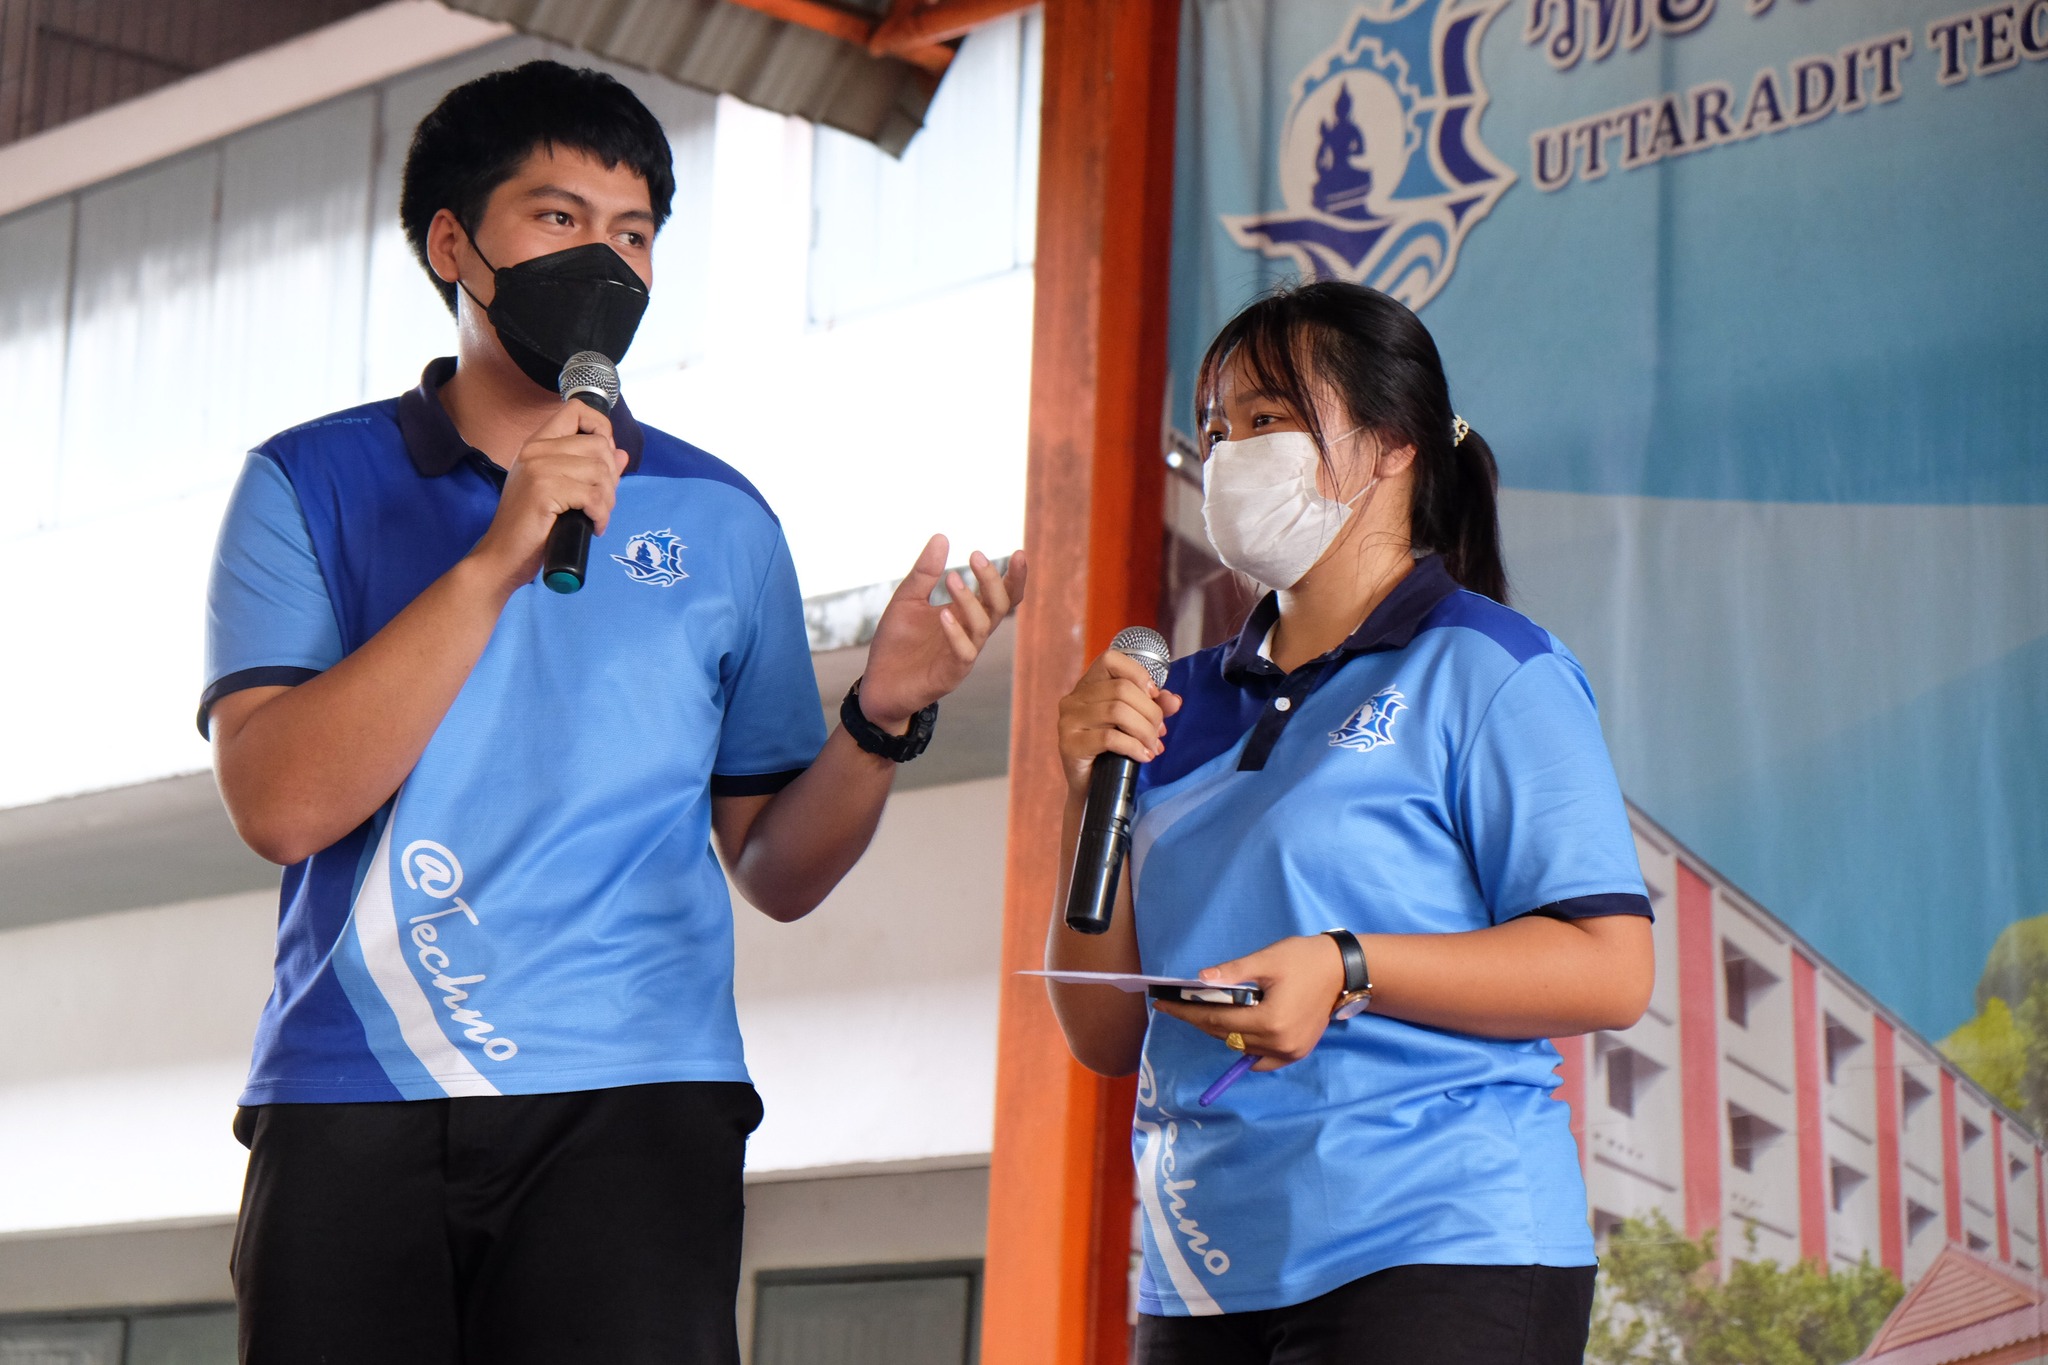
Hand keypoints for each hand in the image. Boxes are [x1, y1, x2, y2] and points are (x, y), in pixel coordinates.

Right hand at [466, 400, 628, 591]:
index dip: (601, 428)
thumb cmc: (532, 527)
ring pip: (600, 470)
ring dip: (608, 499)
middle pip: (599, 444)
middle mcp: (536, 450)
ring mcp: (538, 468)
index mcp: (538, 444)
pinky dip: (601, 515)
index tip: (603, 460)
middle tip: (601, 502)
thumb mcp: (561, 490)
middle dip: (611, 477)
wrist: (502, 556)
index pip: (577, 411)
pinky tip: (593, 527)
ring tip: (596, 516)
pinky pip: (593, 496)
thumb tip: (621, 453)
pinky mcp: (544, 491)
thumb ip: (589, 468)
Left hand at [857, 536, 1027, 731]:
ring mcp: (963, 655)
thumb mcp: (906, 600)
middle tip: (977, 555)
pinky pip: (963, 653)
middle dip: (993, 581)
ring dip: (970, 601)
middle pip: (999, 606)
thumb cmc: (897, 644)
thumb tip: (942, 536)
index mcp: (966, 615)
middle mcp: (971, 634)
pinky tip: (943, 615)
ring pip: (983, 627)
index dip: (1014, 576)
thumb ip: (924, 573)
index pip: (1000, 595)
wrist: (877, 686)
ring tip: (952, 578)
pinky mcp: (949, 675)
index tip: (1018, 552)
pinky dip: (956, 633)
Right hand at [1056, 648, 1181, 797]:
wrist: (1092, 791)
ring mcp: (1068, 721)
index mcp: (1087, 686)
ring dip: (1144, 730)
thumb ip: (1154, 708)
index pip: (1110, 659)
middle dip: (1150, 711)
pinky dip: (1134, 746)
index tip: (1153, 696)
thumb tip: (1175, 701)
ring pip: (1117, 711)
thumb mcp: (1135, 724)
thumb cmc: (1113, 753)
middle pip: (1121, 689)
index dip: (1138, 674)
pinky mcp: (1069, 745)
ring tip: (1153, 746)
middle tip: (1159, 732)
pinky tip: (1144, 756)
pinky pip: (1109, 738)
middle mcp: (1073, 699)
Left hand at [1152, 935, 1347, 1070]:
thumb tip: (1200, 980)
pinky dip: (1243, 1046)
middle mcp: (1279, 1043)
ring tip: (1200, 1013)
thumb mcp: (1266, 960)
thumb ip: (1233, 972)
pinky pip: (1260, 1058)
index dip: (1187, 1012)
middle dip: (1198, 1021)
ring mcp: (1289, 1052)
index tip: (1163, 1005)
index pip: (1216, 1020)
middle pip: (1225, 1036)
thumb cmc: (1304, 959)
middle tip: (1176, 1006)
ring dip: (1219, 1032)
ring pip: (1240, 1048)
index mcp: (1270, 1020)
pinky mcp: (1296, 1053)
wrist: (1343, 970)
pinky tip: (1231, 1030)